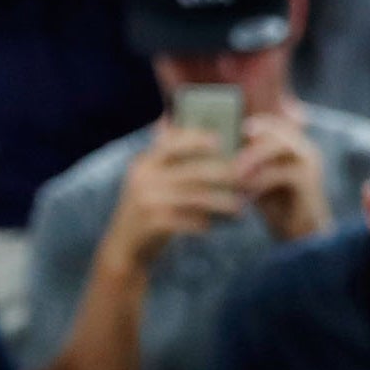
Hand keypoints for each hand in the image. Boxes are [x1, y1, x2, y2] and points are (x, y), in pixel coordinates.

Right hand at [103, 124, 240, 273]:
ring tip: (240, 208)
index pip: (171, 143)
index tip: (221, 140)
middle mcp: (144, 177)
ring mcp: (147, 200)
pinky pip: (189, 220)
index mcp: (144, 163)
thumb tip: (176, 123)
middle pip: (193, 171)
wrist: (123, 246)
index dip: (196, 139)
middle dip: (224, 175)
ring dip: (222, 203)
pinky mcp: (153, 222)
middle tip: (246, 179)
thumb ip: (165, 158)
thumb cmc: (147, 208)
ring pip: (196, 198)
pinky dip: (205, 223)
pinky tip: (216, 225)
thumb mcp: (149, 180)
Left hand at [237, 112, 330, 242]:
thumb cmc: (276, 205)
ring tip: (233, 173)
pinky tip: (245, 193)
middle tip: (225, 150)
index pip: (271, 122)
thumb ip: (245, 160)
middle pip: (276, 129)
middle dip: (249, 139)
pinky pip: (283, 173)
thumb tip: (213, 147)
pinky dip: (261, 181)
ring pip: (281, 146)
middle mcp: (304, 149)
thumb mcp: (256, 176)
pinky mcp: (310, 182)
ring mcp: (310, 164)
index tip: (224, 133)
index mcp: (293, 144)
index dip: (249, 124)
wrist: (301, 234)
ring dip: (253, 157)